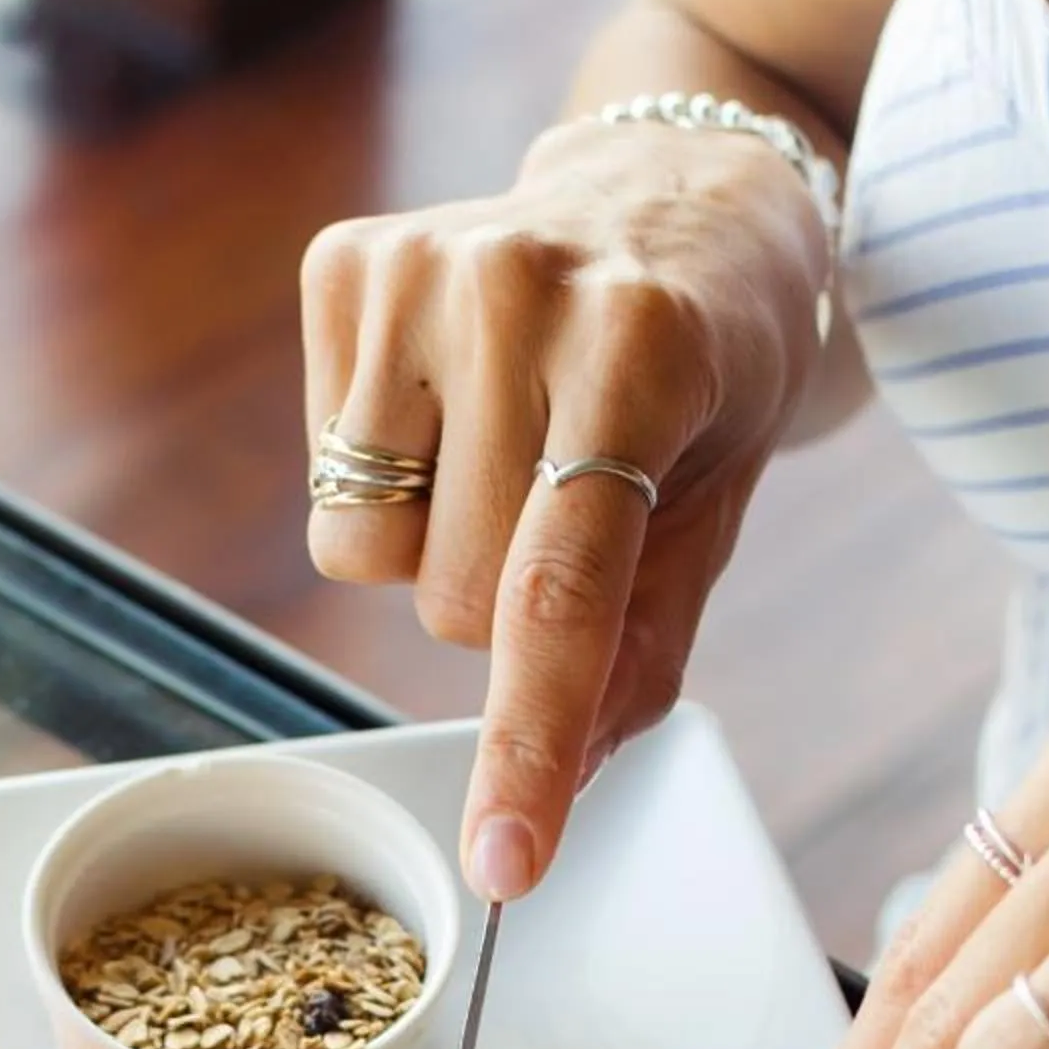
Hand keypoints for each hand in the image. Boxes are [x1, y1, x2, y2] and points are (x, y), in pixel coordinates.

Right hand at [301, 116, 828, 899]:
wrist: (679, 186)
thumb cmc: (709, 367)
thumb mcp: (719, 503)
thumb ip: (642, 645)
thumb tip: (562, 778)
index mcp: (643, 347)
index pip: (558, 595)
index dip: (529, 744)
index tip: (504, 862)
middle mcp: (518, 288)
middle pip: (451, 597)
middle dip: (501, 601)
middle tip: (568, 502)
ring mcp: (420, 264)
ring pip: (369, 554)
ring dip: (434, 542)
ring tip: (507, 445)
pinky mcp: (344, 260)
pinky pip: (329, 483)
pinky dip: (387, 476)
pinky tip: (453, 404)